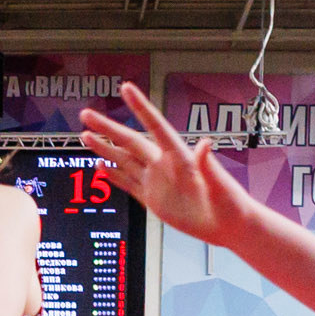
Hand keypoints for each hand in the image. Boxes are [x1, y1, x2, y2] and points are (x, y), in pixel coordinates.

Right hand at [78, 83, 254, 246]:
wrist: (228, 226)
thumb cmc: (230, 204)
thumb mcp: (221, 186)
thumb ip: (209, 165)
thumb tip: (205, 143)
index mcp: (180, 158)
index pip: (156, 127)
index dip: (140, 108)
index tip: (126, 88)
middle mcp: (165, 165)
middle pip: (130, 141)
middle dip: (107, 128)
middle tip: (86, 114)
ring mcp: (157, 181)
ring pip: (124, 160)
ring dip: (105, 148)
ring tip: (85, 136)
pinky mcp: (153, 198)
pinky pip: (128, 183)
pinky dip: (112, 175)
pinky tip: (100, 166)